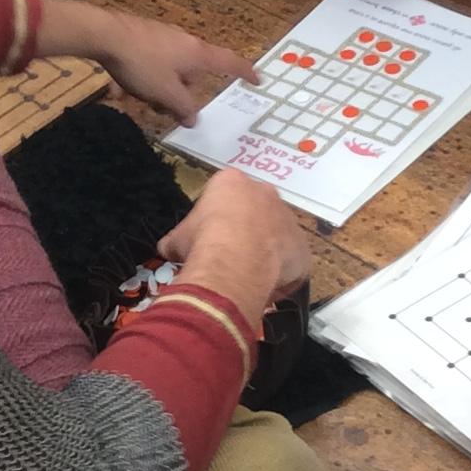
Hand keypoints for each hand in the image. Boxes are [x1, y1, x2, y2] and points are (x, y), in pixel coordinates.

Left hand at [92, 10, 257, 125]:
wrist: (105, 34)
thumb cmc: (142, 64)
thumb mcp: (166, 94)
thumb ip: (184, 108)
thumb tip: (194, 119)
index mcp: (198, 54)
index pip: (230, 63)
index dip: (245, 73)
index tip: (258, 80)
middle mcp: (185, 41)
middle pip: (193, 72)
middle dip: (180, 92)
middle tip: (162, 108)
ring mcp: (163, 36)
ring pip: (169, 69)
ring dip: (157, 87)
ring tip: (134, 98)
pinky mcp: (143, 35)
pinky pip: (150, 62)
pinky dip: (142, 77)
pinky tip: (119, 88)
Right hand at [160, 169, 309, 308]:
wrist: (233, 261)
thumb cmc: (202, 241)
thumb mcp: (177, 238)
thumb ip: (177, 239)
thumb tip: (168, 250)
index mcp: (232, 182)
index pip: (224, 195)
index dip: (215, 218)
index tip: (208, 238)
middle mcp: (265, 193)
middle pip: (256, 210)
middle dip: (244, 230)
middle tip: (229, 254)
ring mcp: (288, 219)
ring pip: (277, 235)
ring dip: (264, 251)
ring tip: (246, 274)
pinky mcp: (302, 247)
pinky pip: (291, 261)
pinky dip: (280, 274)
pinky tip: (263, 288)